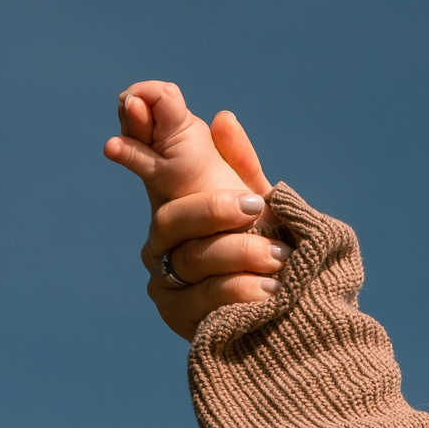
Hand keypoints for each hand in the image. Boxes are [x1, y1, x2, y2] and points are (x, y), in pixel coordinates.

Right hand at [102, 81, 285, 337]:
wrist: (291, 320)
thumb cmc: (274, 257)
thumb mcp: (263, 209)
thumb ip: (242, 167)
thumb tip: (224, 117)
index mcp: (177, 211)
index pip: (148, 172)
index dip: (137, 141)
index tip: (138, 107)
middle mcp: (162, 246)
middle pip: (170, 219)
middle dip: (213, 209)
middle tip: (256, 208)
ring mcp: (166, 284)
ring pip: (192, 259)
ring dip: (240, 253)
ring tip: (282, 259)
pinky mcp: (178, 320)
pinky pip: (203, 300)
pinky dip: (240, 292)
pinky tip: (270, 293)